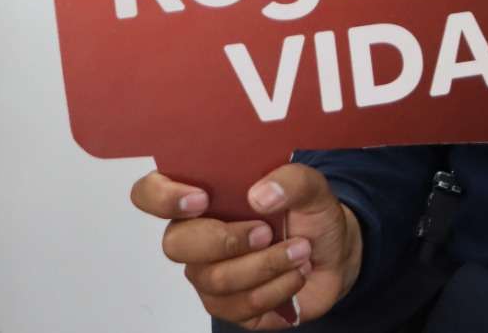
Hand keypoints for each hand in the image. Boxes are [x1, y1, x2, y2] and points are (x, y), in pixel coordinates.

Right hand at [130, 162, 363, 329]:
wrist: (335, 255)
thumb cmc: (311, 216)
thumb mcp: (313, 188)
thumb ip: (292, 180)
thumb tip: (259, 195)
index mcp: (206, 197)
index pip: (152, 193)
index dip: (163, 197)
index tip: (201, 199)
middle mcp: (197, 236)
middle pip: (176, 244)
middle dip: (225, 240)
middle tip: (266, 232)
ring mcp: (208, 274)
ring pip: (215, 278)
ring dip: (266, 264)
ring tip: (301, 251)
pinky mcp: (227, 306)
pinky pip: (239, 305)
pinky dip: (277, 288)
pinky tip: (297, 273)